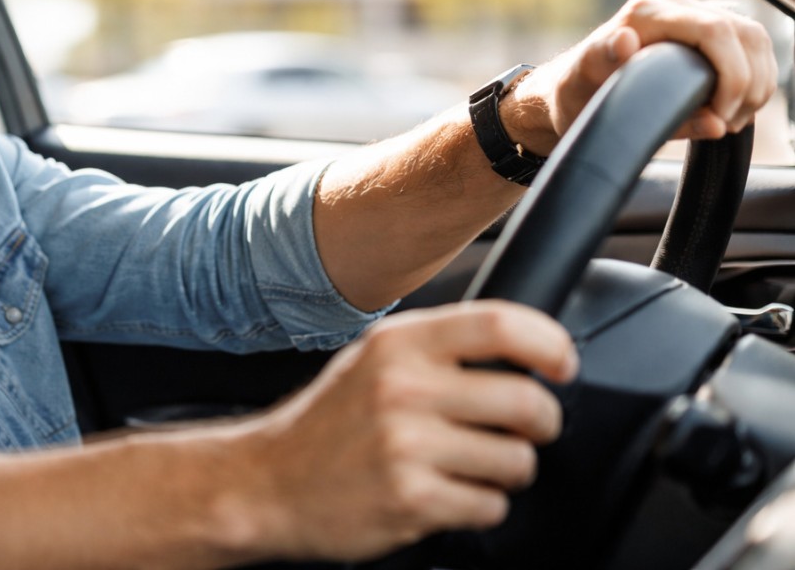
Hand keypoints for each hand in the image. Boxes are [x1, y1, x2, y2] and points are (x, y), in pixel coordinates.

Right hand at [244, 301, 577, 561]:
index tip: (563, 366)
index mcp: (399, 343)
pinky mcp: (411, 500)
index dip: (550, 345)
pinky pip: (490, 506)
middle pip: (525, 402)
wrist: (268, 481)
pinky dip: (479, 506)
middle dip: (541, 424)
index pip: (500, 325)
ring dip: (508, 471)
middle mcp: (402, 387)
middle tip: (524, 431)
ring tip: (470, 467)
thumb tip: (526, 351)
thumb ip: (439, 348)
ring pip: (517, 461)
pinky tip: (444, 494)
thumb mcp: (375, 360)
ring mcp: (406, 446)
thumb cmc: (331, 422)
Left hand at [504, 0, 777, 155]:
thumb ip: (615, 75)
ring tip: (728, 119)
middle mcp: (670, 7)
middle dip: (748, 84)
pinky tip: (733, 107)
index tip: (719, 113)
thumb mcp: (584, 90)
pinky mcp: (702, 32)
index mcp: (644, 15)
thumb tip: (630, 47)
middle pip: (744, 34)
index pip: (715, 30)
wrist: (568, 91)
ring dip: (756, 83)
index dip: (732, 74)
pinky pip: (748, 46)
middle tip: (726, 122)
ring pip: (753, 39)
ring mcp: (689, 16)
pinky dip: (754, 78)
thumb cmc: (574, 93)